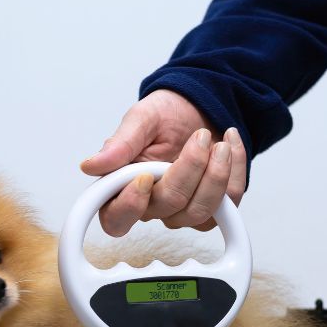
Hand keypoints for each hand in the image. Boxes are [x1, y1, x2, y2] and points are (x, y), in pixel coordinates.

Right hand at [81, 89, 246, 235]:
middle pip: (168, 208)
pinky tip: (230, 143)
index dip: (130, 206)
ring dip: (216, 174)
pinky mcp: (213, 209)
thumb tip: (90, 166)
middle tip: (200, 137)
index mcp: (123, 188)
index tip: (145, 176)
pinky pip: (229, 204)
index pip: (116, 219)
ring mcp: (183, 212)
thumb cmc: (167, 115)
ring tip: (219, 142)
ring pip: (200, 212)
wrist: (202, 106)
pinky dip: (235, 170)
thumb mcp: (141, 119)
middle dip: (189, 169)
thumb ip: (120, 144)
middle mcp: (152, 206)